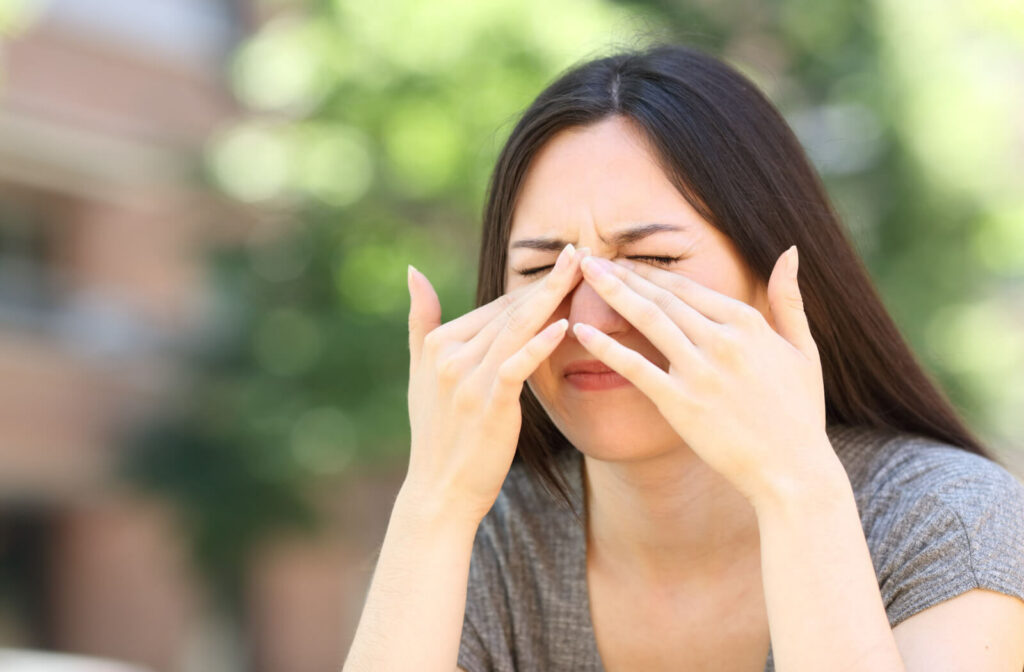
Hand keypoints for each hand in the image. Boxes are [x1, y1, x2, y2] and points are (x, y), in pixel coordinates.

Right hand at [404, 243, 585, 522]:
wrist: (439, 491)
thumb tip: (414, 271)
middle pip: (509, 311)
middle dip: (548, 283)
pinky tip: (565, 326)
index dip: (533, 287)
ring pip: (517, 328)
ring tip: (582, 270)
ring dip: (551, 297)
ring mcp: (467, 379)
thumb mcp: (421, 373)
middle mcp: (449, 355)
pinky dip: (540, 344)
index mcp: (438, 343)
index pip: (496, 306)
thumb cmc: (437, 434)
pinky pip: (517, 366)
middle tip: (585, 255)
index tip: (567, 266)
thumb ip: (420, 321)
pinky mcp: (488, 404)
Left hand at [572, 246, 833, 506]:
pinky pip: (635, 368)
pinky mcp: (680, 403)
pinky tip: (581, 331)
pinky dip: (607, 347)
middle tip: (590, 259)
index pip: (687, 288)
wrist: (792, 470)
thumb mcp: (803, 349)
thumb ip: (790, 299)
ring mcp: (699, 371)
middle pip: (662, 298)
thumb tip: (790, 251)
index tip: (624, 262)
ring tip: (584, 276)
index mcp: (747, 322)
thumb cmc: (800, 413)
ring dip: (611, 293)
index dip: (650, 272)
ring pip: (647, 320)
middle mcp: (721, 339)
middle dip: (623, 275)